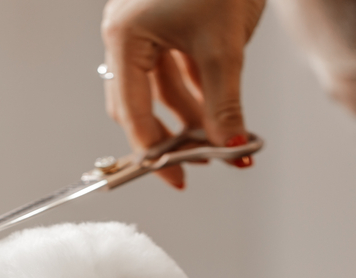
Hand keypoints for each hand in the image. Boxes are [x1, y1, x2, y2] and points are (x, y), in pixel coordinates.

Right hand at [101, 0, 265, 187]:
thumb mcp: (223, 46)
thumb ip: (224, 102)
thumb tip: (229, 147)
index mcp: (125, 39)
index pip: (133, 113)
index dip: (156, 152)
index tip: (179, 178)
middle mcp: (126, 36)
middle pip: (140, 105)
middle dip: (173, 137)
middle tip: (201, 163)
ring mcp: (143, 28)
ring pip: (160, 89)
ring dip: (189, 116)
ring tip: (222, 138)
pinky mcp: (164, 21)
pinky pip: (173, 68)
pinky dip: (196, 91)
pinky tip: (219, 108)